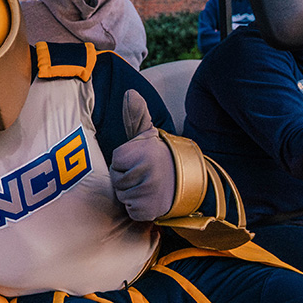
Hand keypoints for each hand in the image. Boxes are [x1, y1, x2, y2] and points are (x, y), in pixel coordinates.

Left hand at [109, 90, 176, 221]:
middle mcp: (144, 172)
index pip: (116, 162)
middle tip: (146, 175)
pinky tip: (151, 199)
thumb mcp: (148, 136)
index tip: (141, 161)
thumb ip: (136, 116)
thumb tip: (130, 92)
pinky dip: (139, 208)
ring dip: (133, 194)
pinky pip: (132, 210)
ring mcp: (147, 192)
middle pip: (117, 181)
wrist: (187, 183)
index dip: (125, 163)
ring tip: (149, 186)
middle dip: (128, 180)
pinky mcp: (148, 210)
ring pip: (123, 196)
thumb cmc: (160, 158)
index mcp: (140, 152)